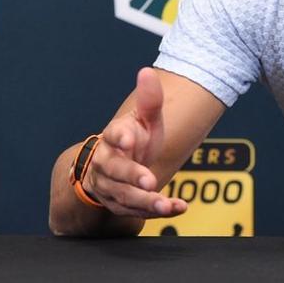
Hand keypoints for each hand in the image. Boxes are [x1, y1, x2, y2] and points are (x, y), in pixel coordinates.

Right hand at [83, 68, 186, 218]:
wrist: (118, 166)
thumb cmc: (134, 138)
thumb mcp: (144, 119)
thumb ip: (149, 100)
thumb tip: (146, 72)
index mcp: (113, 138)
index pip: (112, 136)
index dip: (120, 138)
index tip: (129, 139)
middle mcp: (107, 163)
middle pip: (115, 171)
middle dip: (132, 176)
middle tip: (150, 181)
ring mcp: (110, 186)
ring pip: (124, 196)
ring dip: (146, 202)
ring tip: (165, 204)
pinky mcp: (120, 204)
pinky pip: (136, 211)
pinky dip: (155, 212)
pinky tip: (177, 207)